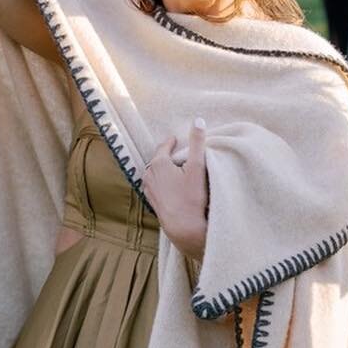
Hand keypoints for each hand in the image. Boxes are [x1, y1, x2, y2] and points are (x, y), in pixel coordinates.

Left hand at [142, 119, 208, 262]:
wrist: (183, 227)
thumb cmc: (191, 197)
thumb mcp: (197, 167)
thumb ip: (197, 143)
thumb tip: (198, 120)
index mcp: (159, 163)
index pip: (165, 145)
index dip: (173, 142)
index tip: (178, 139)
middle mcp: (149, 173)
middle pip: (159, 158)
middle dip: (168, 155)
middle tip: (179, 154)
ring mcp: (148, 188)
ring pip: (156, 172)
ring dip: (164, 169)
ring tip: (176, 169)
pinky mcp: (151, 200)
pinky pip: (156, 184)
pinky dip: (162, 181)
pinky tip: (172, 186)